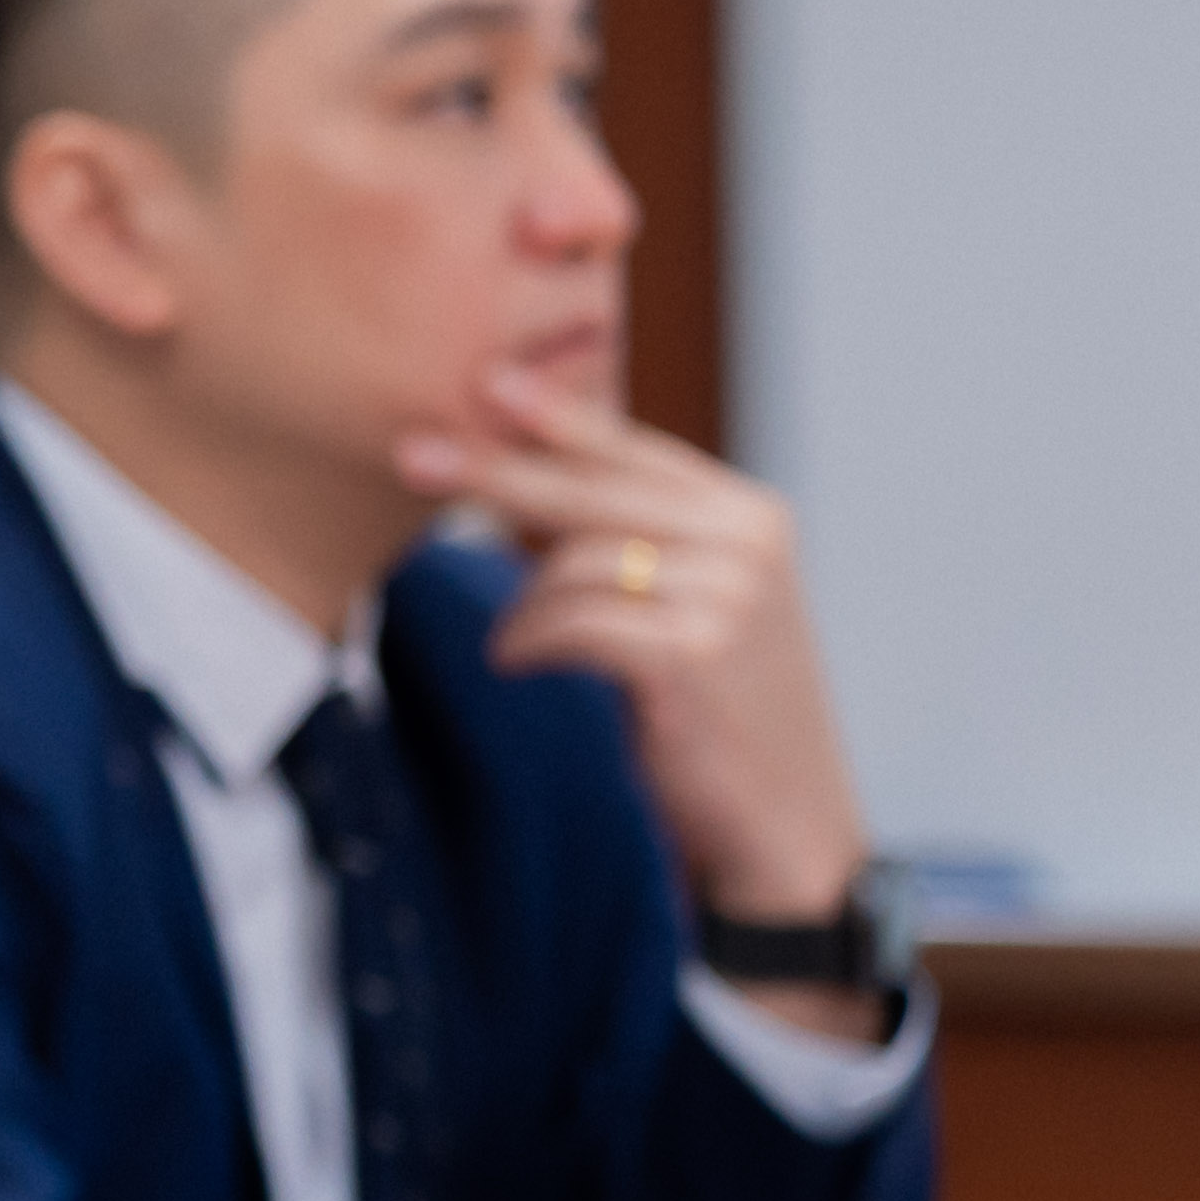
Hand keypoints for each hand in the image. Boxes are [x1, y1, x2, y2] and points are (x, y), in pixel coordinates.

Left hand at [400, 365, 872, 965]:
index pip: (634, 450)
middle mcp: (748, 542)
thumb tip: (512, 486)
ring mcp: (727, 596)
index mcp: (751, 514)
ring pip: (571, 565)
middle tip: (413, 456)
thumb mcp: (695, 603)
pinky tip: (517, 663)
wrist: (786, 816)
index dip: (557, 416)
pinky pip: (570, 623)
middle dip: (496, 474)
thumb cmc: (721, 707)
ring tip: (522, 645)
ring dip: (524, 607)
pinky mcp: (692, 654)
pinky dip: (527, 642)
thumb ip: (628, 540)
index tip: (488, 384)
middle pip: (591, 491)